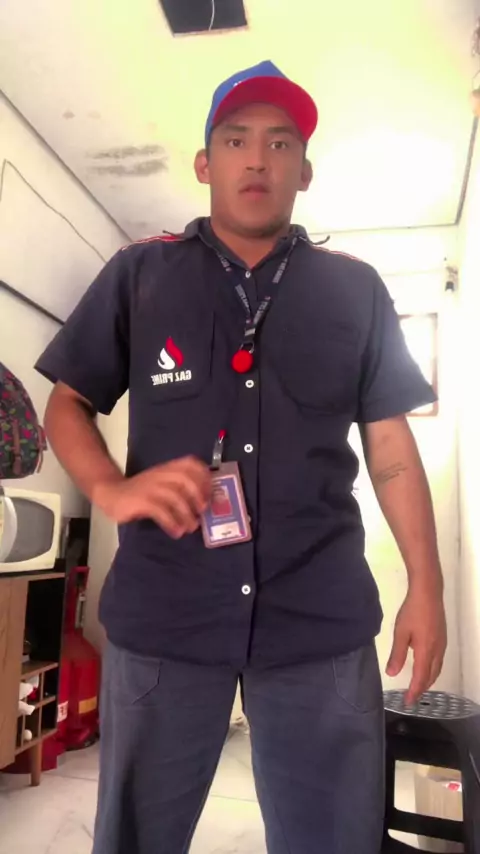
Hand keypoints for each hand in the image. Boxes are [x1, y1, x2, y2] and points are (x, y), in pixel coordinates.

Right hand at [95, 456, 211, 538]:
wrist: (111, 493)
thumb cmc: (141, 491)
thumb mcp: (161, 483)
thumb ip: (179, 488)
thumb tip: (204, 504)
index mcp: (167, 468)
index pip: (191, 463)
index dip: (204, 476)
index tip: (209, 493)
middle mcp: (160, 474)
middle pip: (185, 479)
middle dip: (198, 495)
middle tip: (202, 511)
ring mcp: (150, 487)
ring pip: (175, 497)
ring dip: (186, 514)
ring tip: (191, 528)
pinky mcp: (141, 501)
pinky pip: (161, 511)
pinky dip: (172, 523)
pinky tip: (176, 532)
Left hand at [386, 583, 446, 705]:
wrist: (428, 592)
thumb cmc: (413, 612)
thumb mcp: (401, 633)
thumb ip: (397, 654)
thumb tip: (392, 673)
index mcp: (426, 651)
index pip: (421, 678)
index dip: (414, 691)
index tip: (408, 702)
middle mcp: (437, 651)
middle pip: (432, 675)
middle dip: (422, 688)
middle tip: (412, 696)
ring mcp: (442, 643)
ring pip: (437, 668)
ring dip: (428, 679)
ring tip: (418, 685)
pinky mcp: (442, 637)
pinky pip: (439, 660)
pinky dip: (432, 669)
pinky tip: (425, 665)